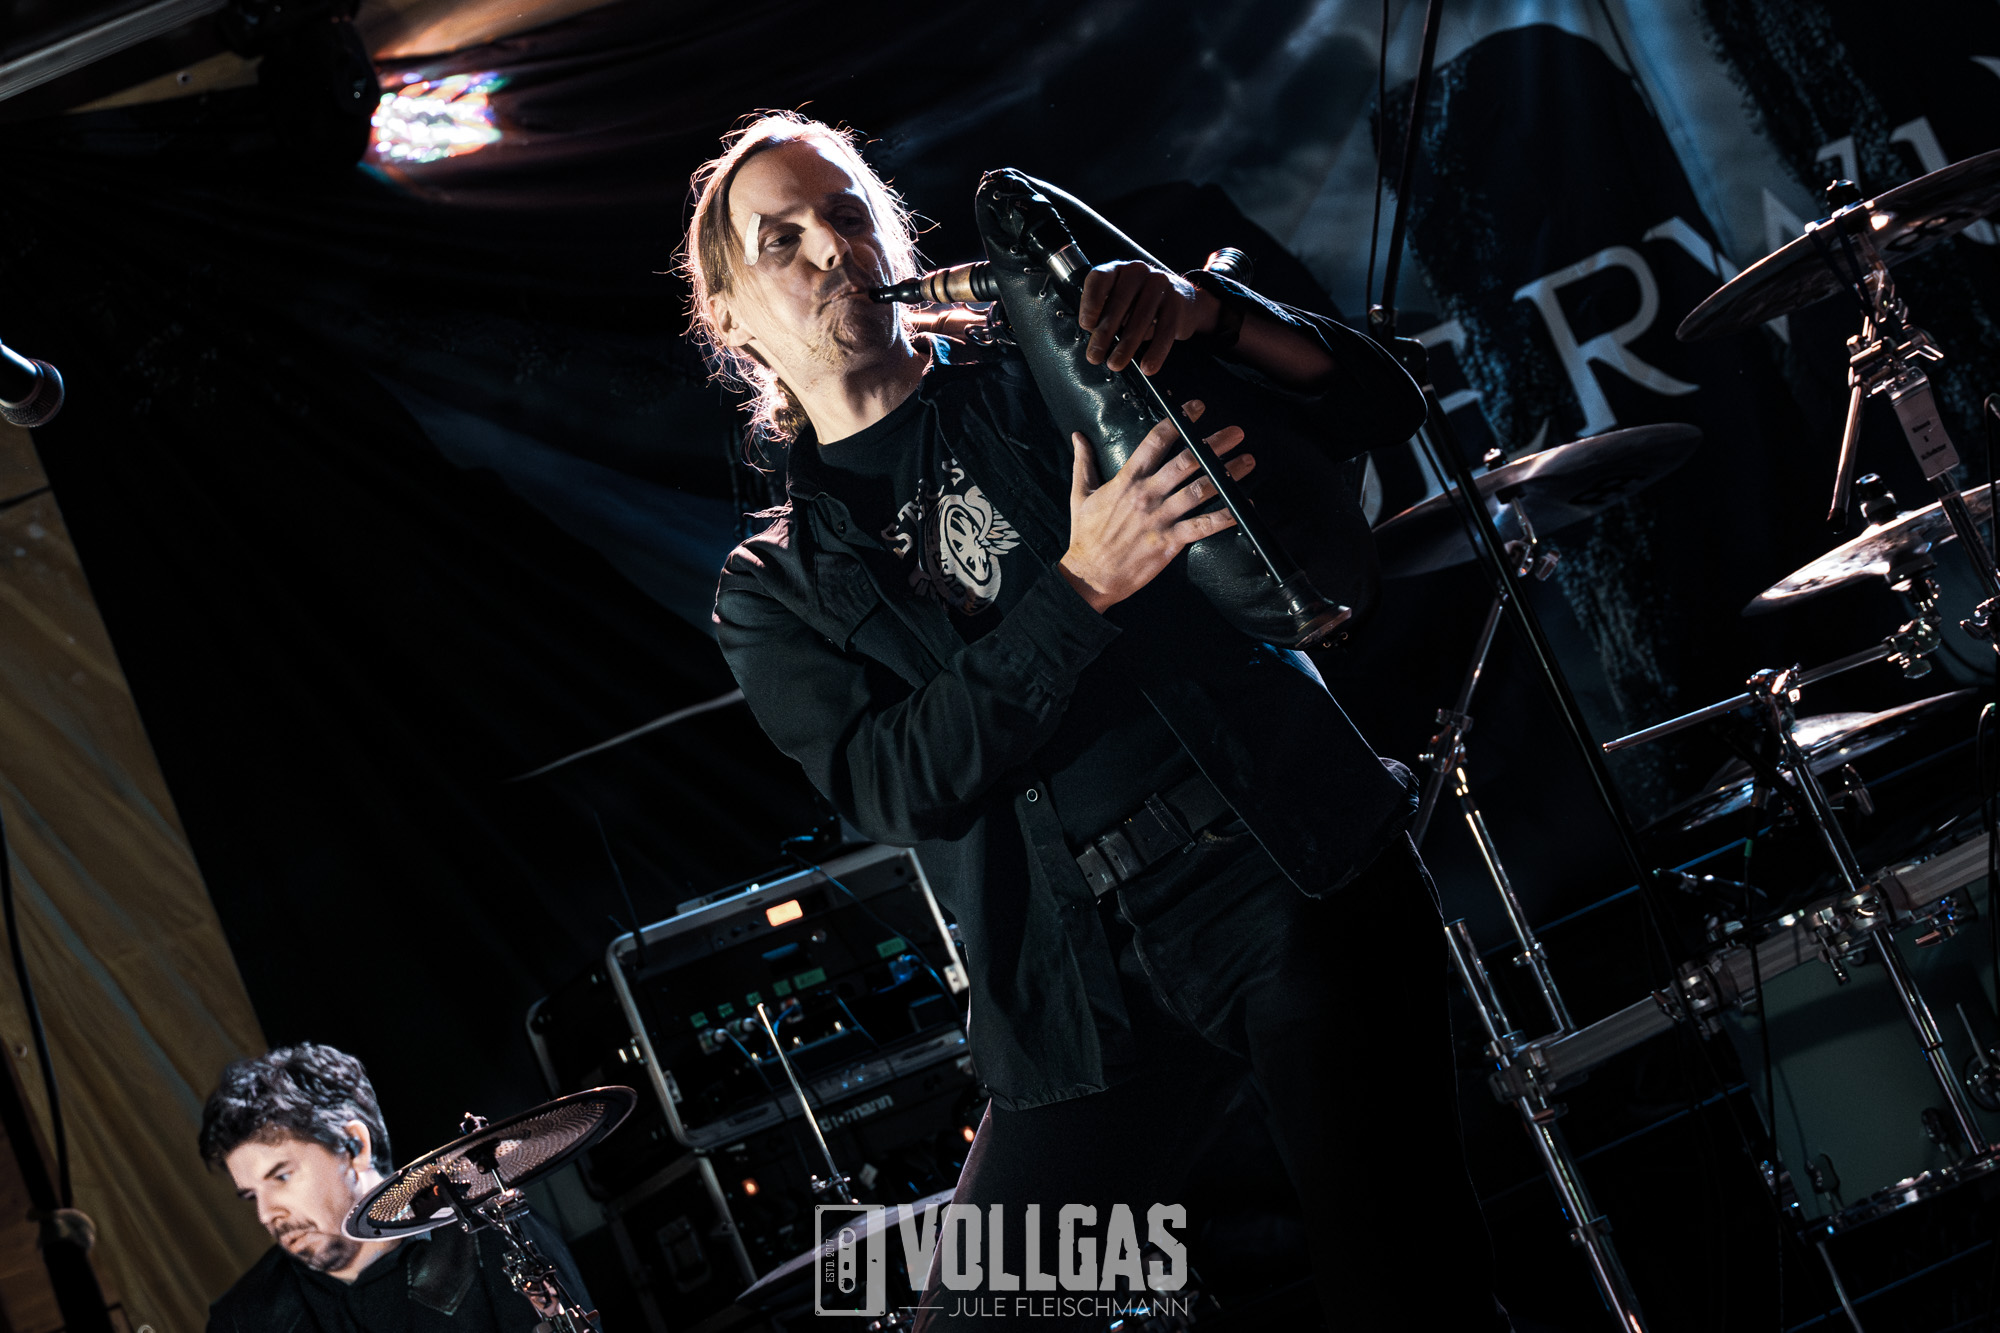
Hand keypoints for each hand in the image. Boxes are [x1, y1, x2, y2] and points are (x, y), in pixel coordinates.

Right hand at [1057, 401, 1253, 612]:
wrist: (1090, 575)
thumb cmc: (1085, 536)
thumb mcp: (1080, 495)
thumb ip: (1083, 463)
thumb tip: (1078, 437)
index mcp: (1127, 480)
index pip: (1156, 441)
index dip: (1179, 421)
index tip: (1196, 409)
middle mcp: (1147, 494)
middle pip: (1187, 461)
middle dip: (1214, 444)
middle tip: (1235, 432)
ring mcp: (1161, 518)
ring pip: (1200, 489)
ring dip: (1227, 474)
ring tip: (1247, 461)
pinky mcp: (1170, 541)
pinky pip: (1203, 525)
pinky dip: (1225, 516)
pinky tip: (1242, 506)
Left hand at [1077, 261, 1221, 375]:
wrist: (1183, 301)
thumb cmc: (1142, 303)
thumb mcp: (1121, 301)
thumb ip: (1104, 312)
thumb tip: (1093, 339)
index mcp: (1118, 270)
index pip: (1099, 279)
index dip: (1090, 302)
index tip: (1086, 325)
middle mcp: (1138, 272)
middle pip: (1118, 303)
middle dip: (1104, 333)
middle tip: (1095, 356)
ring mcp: (1160, 285)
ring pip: (1140, 319)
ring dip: (1125, 347)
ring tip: (1115, 364)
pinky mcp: (1177, 304)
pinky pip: (1164, 331)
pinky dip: (1155, 352)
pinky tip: (1147, 367)